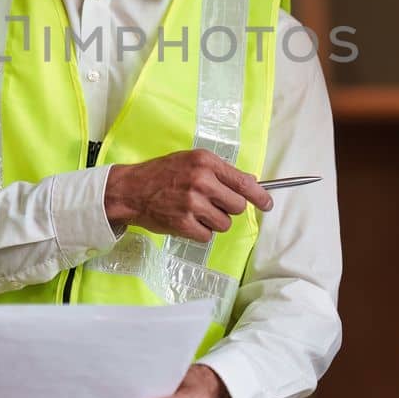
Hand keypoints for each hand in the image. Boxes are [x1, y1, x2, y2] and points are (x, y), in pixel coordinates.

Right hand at [103, 150, 271, 241]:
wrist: (130, 190)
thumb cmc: (161, 174)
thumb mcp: (191, 161)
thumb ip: (219, 171)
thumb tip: (251, 183)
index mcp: (205, 162)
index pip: (243, 182)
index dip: (260, 197)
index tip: (267, 204)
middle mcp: (201, 181)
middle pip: (237, 206)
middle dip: (228, 209)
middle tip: (211, 204)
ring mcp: (192, 203)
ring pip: (224, 224)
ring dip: (214, 222)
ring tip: (195, 212)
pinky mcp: (183, 223)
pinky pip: (207, 236)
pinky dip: (200, 232)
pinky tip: (187, 221)